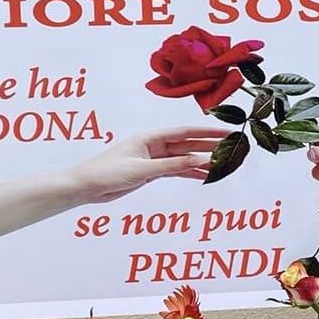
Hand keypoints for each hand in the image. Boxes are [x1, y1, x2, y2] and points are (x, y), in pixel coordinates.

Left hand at [69, 126, 226, 202]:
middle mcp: (153, 146)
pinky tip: (204, 176)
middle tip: (233, 148)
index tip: (226, 132)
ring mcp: (153, 159)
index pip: (185, 132)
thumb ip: (172, 166)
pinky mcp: (150, 172)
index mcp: (150, 138)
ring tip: (223, 165)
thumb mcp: (142, 169)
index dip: (207, 132)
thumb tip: (199, 161)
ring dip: (202, 162)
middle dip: (209, 146)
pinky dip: (189, 173)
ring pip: (183, 159)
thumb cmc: (107, 172)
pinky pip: (175, 170)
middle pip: (187, 144)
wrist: (85, 187)